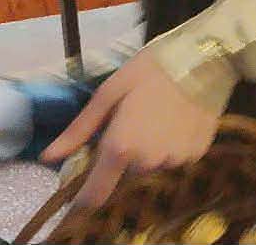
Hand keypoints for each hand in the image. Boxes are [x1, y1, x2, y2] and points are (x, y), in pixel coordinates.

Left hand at [44, 53, 218, 210]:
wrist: (207, 56)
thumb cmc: (151, 69)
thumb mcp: (109, 93)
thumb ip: (79, 130)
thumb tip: (48, 158)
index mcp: (121, 147)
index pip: (95, 194)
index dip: (83, 200)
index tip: (78, 199)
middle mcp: (149, 161)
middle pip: (126, 174)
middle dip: (124, 158)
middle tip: (131, 126)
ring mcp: (177, 159)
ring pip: (152, 166)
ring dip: (150, 153)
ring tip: (158, 121)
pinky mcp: (198, 153)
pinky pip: (176, 159)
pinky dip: (173, 147)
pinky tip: (177, 122)